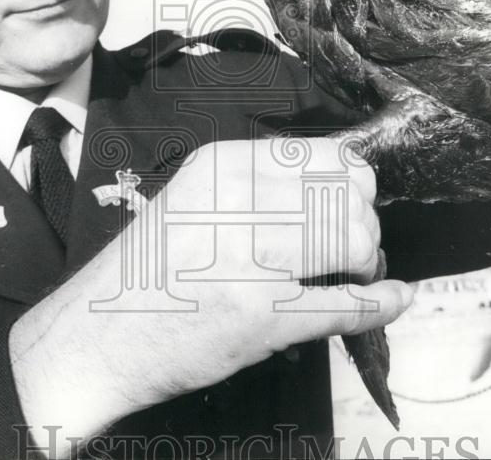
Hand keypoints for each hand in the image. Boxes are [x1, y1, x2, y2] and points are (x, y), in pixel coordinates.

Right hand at [8, 137, 411, 456]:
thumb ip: (255, 183)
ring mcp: (249, 261)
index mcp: (222, 166)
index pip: (324, 155)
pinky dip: (381, 303)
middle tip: (355, 245)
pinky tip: (394, 297)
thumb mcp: (192, 197)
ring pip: (353, 241)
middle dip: (365, 222)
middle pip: (346, 196)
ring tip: (355, 272)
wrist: (97, 336)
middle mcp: (237, 203)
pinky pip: (346, 305)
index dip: (354, 179)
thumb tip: (338, 178)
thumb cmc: (148, 267)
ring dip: (369, 260)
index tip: (354, 199)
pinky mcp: (260, 318)